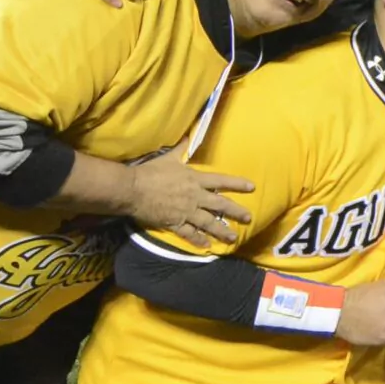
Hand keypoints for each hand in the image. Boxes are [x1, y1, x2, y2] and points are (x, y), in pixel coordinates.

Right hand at [127, 144, 254, 244]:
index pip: (221, 181)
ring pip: (208, 223)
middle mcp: (195, 196)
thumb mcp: (169, 158)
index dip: (237, 183)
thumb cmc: (150, 172)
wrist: (132, 189)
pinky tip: (206, 246)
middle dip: (236, 212)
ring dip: (222, 231)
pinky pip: (189, 234)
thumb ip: (181, 149)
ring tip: (233, 238)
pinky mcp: (174, 223)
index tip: (252, 188)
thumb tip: (188, 137)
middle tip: (249, 218)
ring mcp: (186, 211)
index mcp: (195, 179)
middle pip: (220, 205)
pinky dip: (198, 240)